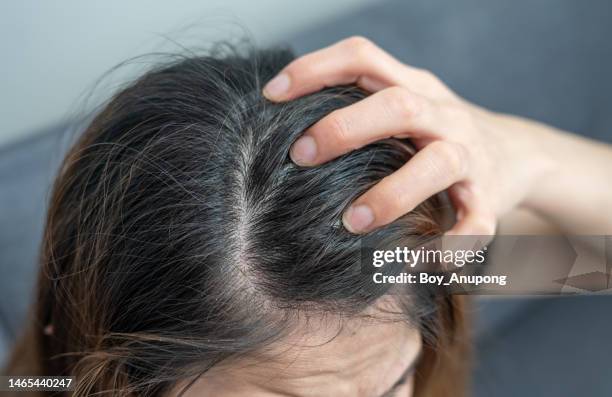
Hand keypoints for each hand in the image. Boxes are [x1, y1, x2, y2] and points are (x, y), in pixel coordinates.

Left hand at [263, 37, 556, 234]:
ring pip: (438, 163)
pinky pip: (475, 224)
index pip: (363, 58)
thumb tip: (280, 117)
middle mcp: (443, 115)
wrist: (518, 154)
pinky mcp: (489, 199)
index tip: (272, 95)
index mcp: (414, 87)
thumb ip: (358, 105)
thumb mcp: (404, 106)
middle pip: (398, 106)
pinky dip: (447, 246)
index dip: (316, 68)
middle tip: (300, 156)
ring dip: (392, 194)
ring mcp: (470, 156)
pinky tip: (413, 263)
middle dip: (345, 128)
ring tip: (350, 223)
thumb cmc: (435, 133)